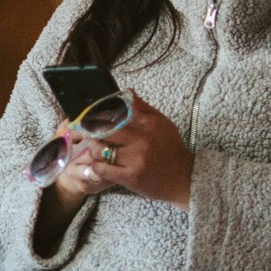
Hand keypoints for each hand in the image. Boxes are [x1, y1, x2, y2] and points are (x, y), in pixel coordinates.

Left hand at [79, 94, 193, 206]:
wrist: (185, 179)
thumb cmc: (171, 149)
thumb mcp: (162, 124)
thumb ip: (143, 108)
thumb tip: (127, 91)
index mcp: (149, 123)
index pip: (116, 112)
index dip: (98, 114)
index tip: (88, 116)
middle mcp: (142, 139)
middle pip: (104, 130)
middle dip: (91, 131)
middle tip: (85, 133)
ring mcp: (135, 159)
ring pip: (100, 150)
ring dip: (93, 150)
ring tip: (95, 150)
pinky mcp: (130, 177)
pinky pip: (102, 169)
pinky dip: (96, 166)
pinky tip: (100, 164)